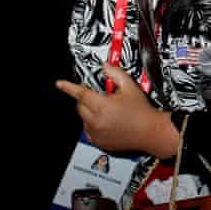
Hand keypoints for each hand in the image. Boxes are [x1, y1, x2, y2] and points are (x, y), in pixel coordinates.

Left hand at [56, 65, 178, 157]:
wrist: (150, 132)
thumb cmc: (142, 112)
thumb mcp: (130, 87)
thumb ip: (115, 73)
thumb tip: (105, 66)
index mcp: (103, 106)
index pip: (80, 94)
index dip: (68, 87)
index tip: (60, 84)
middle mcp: (97, 121)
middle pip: (80, 105)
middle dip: (86, 98)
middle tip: (101, 96)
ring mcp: (97, 134)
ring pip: (83, 118)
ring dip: (89, 111)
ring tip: (108, 110)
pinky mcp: (98, 142)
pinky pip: (88, 130)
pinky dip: (93, 124)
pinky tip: (107, 121)